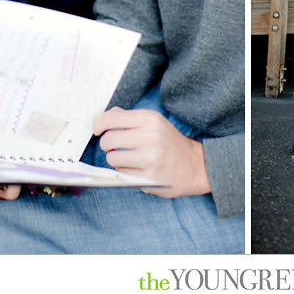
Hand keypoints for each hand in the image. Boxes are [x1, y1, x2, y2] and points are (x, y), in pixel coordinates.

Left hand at [93, 107, 210, 198]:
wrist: (195, 165)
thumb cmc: (169, 142)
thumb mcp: (154, 122)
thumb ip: (129, 117)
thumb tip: (106, 117)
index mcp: (150, 119)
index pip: (112, 118)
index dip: (99, 124)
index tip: (97, 129)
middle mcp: (150, 136)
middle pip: (109, 140)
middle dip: (107, 144)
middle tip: (115, 147)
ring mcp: (150, 158)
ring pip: (112, 158)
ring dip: (115, 159)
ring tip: (128, 158)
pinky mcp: (148, 177)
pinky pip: (121, 173)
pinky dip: (124, 171)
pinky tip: (137, 168)